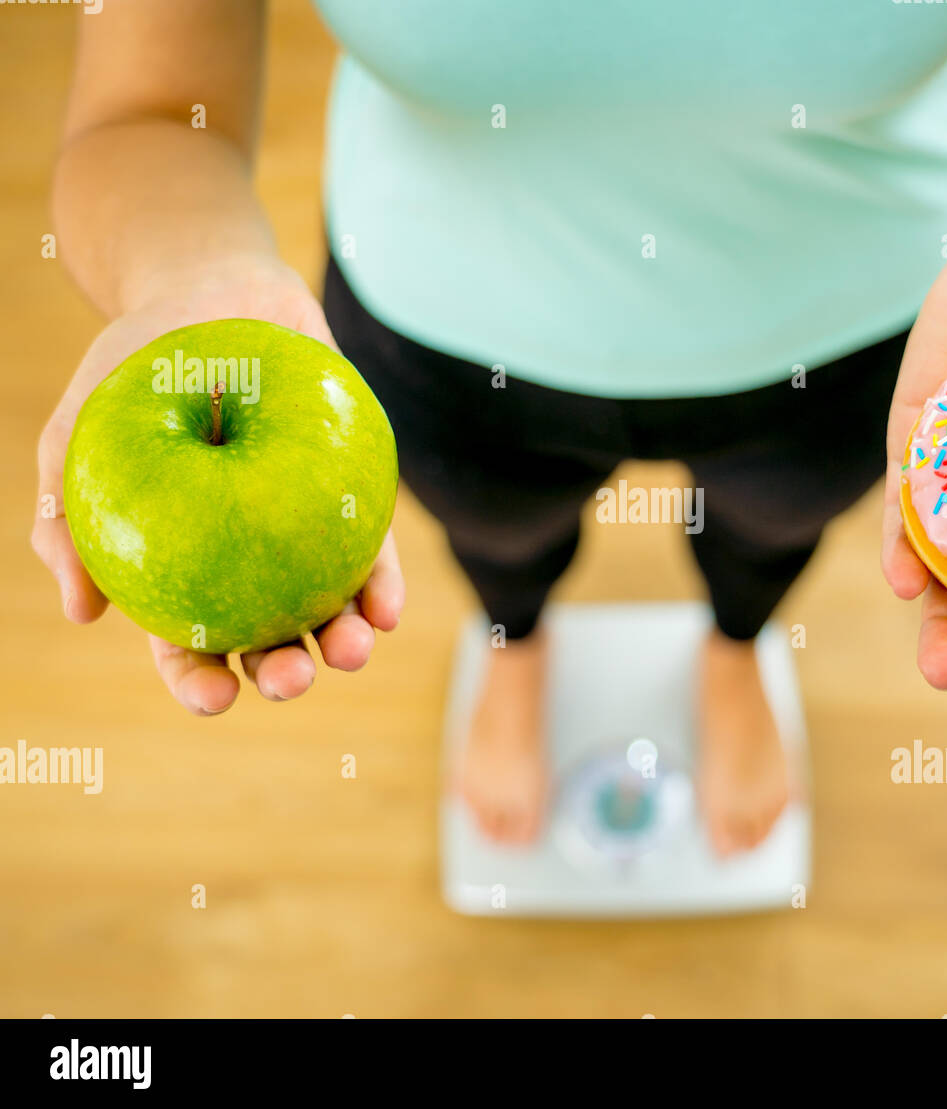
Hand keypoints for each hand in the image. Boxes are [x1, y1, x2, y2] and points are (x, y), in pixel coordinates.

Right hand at [32, 256, 404, 714]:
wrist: (211, 289)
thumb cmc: (136, 367)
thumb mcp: (83, 432)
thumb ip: (66, 517)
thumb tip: (83, 612)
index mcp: (183, 566)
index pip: (189, 642)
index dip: (199, 681)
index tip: (214, 698)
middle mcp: (248, 561)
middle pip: (267, 637)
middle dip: (282, 673)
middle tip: (291, 678)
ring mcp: (303, 531)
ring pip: (327, 605)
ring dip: (343, 640)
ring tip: (352, 651)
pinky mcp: (349, 494)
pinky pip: (371, 549)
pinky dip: (380, 584)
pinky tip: (385, 608)